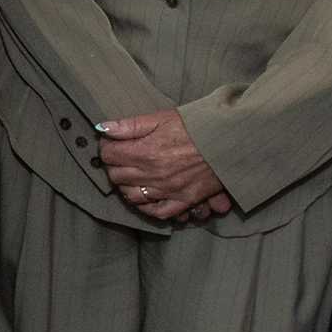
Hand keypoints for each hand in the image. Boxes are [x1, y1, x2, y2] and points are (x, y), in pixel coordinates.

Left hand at [96, 108, 227, 223]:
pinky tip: (145, 197)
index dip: (106, 148)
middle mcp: (153, 174)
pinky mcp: (184, 200)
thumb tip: (102, 128)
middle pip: (116, 176)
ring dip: (126, 187)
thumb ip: (129, 125)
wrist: (229, 141)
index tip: (112, 144)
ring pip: (131, 196)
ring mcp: (168, 190)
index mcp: (145, 152)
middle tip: (121, 158)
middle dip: (113, 166)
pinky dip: (147, 208)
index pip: (108, 155)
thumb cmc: (195, 126)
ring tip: (131, 176)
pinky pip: (157, 213)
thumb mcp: (161, 118)